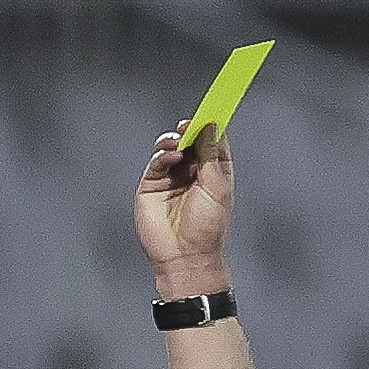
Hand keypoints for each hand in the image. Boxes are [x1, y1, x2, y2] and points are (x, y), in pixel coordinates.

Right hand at [136, 124, 235, 293]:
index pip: (211, 140)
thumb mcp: (217, 186)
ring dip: (175, 140)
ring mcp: (171, 178)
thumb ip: (211, 155)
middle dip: (190, 129)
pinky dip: (163, 155)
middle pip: (190, 140)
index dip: (211, 125)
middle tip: (190, 124)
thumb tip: (210, 126)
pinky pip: (157, 162)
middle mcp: (192, 172)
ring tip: (179, 142)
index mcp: (213, 171)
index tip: (211, 111)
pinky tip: (172, 156)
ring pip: (171, 147)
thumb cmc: (207, 229)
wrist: (186, 256)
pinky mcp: (152, 186)